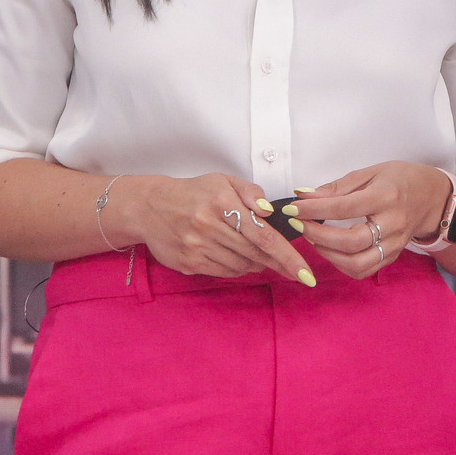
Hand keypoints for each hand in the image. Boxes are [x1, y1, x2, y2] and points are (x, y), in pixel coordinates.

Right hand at [121, 173, 319, 285]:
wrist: (150, 207)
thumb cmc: (194, 193)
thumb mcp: (223, 181)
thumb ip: (251, 192)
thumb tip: (270, 210)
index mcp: (222, 204)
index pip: (263, 236)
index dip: (288, 256)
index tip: (306, 273)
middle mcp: (209, 227)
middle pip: (255, 254)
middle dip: (278, 263)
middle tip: (293, 268)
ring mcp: (197, 248)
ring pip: (240, 266)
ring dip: (256, 264)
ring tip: (258, 255)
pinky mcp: (188, 263)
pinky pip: (223, 272)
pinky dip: (237, 269)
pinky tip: (238, 259)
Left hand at [290, 162, 454, 279]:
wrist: (434, 197)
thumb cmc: (402, 179)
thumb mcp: (373, 171)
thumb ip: (339, 186)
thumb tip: (306, 196)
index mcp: (386, 196)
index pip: (344, 207)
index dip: (314, 209)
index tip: (294, 208)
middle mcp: (393, 223)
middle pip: (351, 241)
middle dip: (318, 235)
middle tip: (300, 225)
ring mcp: (394, 244)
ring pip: (357, 263)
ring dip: (328, 255)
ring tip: (314, 239)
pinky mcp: (393, 256)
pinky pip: (364, 270)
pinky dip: (342, 265)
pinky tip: (331, 251)